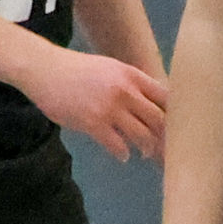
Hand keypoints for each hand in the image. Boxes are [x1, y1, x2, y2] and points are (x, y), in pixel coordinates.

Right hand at [11, 37, 168, 160]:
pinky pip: (117, 145)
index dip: (175, 113)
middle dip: (165, 136)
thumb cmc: (74, 69)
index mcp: (130, 75)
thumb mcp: (107, 67)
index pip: (165, 96)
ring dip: (147, 147)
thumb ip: (127, 82)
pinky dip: (123, 153)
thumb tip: (144, 101)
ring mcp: (110, 108)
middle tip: (167, 147)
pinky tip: (123, 155)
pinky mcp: (93, 123)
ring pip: (142, 135)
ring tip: (146, 153)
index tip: (178, 125)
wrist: (44, 68)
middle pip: (158, 118)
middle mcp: (125, 91)